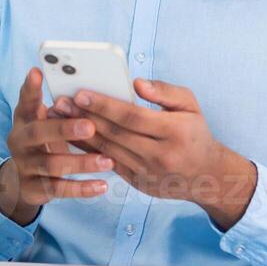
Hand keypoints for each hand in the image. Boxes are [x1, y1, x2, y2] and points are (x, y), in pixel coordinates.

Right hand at [0, 68, 112, 225]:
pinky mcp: (33, 189)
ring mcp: (24, 166)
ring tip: (107, 161)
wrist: (22, 181)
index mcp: (25, 118)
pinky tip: (102, 185)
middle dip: (64, 129)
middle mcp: (20, 140)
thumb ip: (61, 107)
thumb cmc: (45, 141)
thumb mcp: (46, 121)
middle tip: (90, 126)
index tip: (37, 72)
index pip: (26, 100)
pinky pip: (58, 190)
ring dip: (81, 163)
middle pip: (38, 133)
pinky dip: (81, 188)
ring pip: (52, 164)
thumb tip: (90, 91)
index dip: (30, 87)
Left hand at [50, 78, 256, 229]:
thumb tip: (137, 83)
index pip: (133, 117)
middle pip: (116, 134)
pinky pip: (108, 164)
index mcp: (174, 131)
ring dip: (81, 134)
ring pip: (108, 151)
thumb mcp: (190, 106)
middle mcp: (160, 154)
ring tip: (60, 117)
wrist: (205, 175)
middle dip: (85, 117)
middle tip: (61, 102)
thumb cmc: (195, 133)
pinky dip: (89, 151)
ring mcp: (147, 171)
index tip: (81, 93)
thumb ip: (165, 91)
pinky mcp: (137, 182)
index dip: (105, 105)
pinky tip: (72, 137)